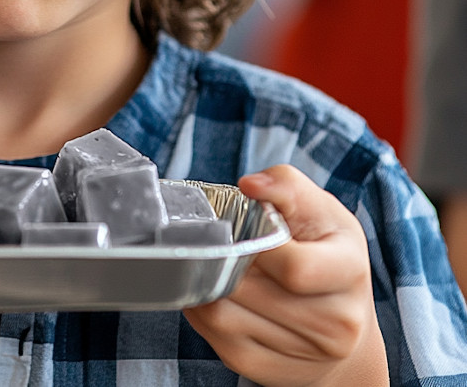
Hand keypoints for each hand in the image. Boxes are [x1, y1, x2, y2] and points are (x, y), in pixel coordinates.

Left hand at [183, 165, 388, 386]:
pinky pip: (218, 340)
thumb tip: (250, 185)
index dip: (258, 244)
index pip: (294, 268)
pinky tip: (212, 290)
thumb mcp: (317, 207)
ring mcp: (306, 354)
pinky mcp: (271, 372)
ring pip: (224, 316)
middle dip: (225, 261)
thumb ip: (284, 185)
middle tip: (222, 244)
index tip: (249, 228)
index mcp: (349, 271)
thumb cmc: (326, 249)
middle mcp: (337, 323)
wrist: (344, 318)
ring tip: (214, 264)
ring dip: (208, 285)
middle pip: (250, 292)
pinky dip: (203, 311)